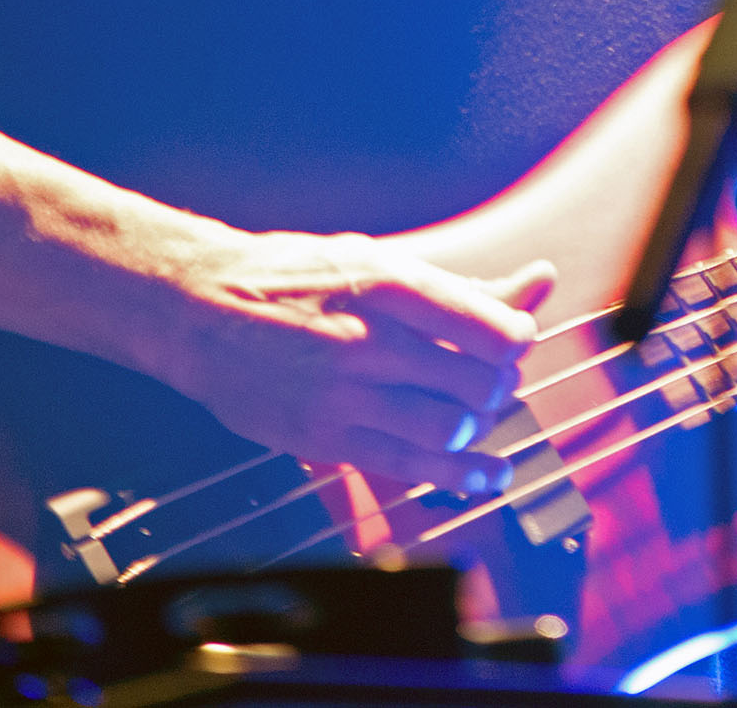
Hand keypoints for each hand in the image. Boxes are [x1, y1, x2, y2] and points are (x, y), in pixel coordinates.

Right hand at [154, 230, 554, 494]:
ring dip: (477, 428)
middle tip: (487, 380)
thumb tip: (539, 281)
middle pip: (476, 383)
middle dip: (497, 386)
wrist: (197, 308)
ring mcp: (344, 393)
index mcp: (388, 284)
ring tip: (472, 416)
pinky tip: (483, 475)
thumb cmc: (293, 278)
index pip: (488, 328)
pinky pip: (407, 467)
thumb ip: (462, 285)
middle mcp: (368, 340)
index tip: (511, 343)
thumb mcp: (379, 260)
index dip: (515, 342)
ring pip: (449, 429)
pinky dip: (458, 476)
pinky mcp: (323, 436)